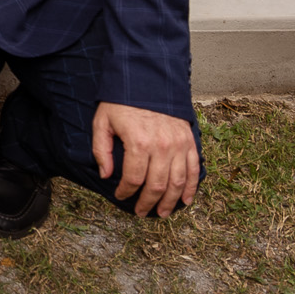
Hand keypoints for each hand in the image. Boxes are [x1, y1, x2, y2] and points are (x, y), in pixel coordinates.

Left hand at [92, 102, 200, 217]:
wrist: (147, 80)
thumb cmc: (121, 102)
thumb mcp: (102, 122)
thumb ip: (101, 150)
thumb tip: (105, 175)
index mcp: (138, 142)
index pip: (133, 178)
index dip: (126, 191)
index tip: (120, 196)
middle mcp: (162, 146)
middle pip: (156, 185)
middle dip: (148, 203)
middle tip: (141, 212)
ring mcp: (179, 144)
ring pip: (177, 182)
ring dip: (170, 202)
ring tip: (162, 213)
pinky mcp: (189, 141)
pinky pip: (193, 170)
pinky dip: (191, 188)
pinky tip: (185, 200)